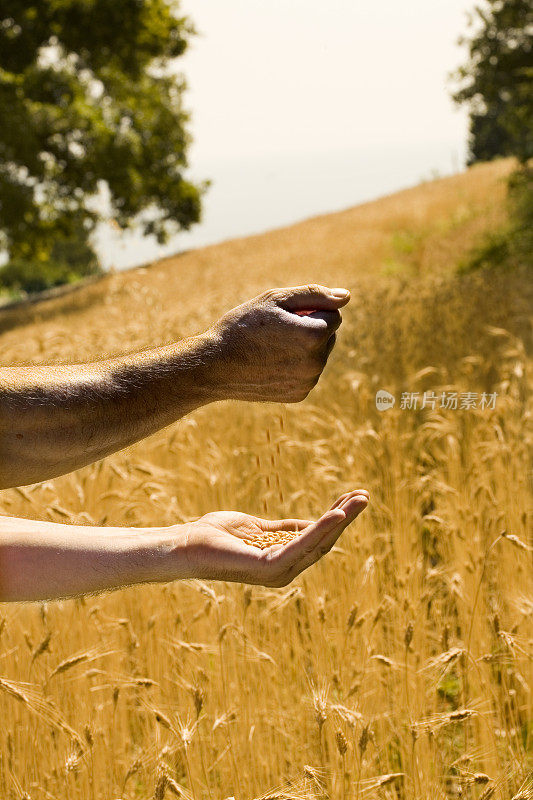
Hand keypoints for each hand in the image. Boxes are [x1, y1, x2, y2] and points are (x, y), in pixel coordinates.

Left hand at [180, 490, 367, 586]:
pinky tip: (337, 512)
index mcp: (282, 561)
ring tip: (360, 499)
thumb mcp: (257, 529)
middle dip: (346, 517)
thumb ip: (282, 529)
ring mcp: (278, 571)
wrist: (185, 545)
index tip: (354, 495)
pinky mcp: (269, 567)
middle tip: (366, 495)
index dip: (337, 518)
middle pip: (325, 541)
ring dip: (341, 519)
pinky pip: (301, 543)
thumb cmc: (215, 536)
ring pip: (319, 542)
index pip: (318, 538)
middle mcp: (285, 570)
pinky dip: (321, 527)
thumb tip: (309, 523)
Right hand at [208, 284, 349, 401]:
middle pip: (329, 335)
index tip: (285, 316)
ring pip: (319, 355)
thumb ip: (315, 295)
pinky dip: (295, 366)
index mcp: (314, 335)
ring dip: (303, 347)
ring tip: (272, 347)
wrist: (214, 366)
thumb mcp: (275, 299)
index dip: (310, 310)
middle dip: (310, 328)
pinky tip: (271, 363)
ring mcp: (308, 382)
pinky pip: (307, 373)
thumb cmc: (242, 326)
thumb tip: (346, 297)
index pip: (334, 314)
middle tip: (277, 330)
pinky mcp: (298, 395)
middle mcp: (316, 362)